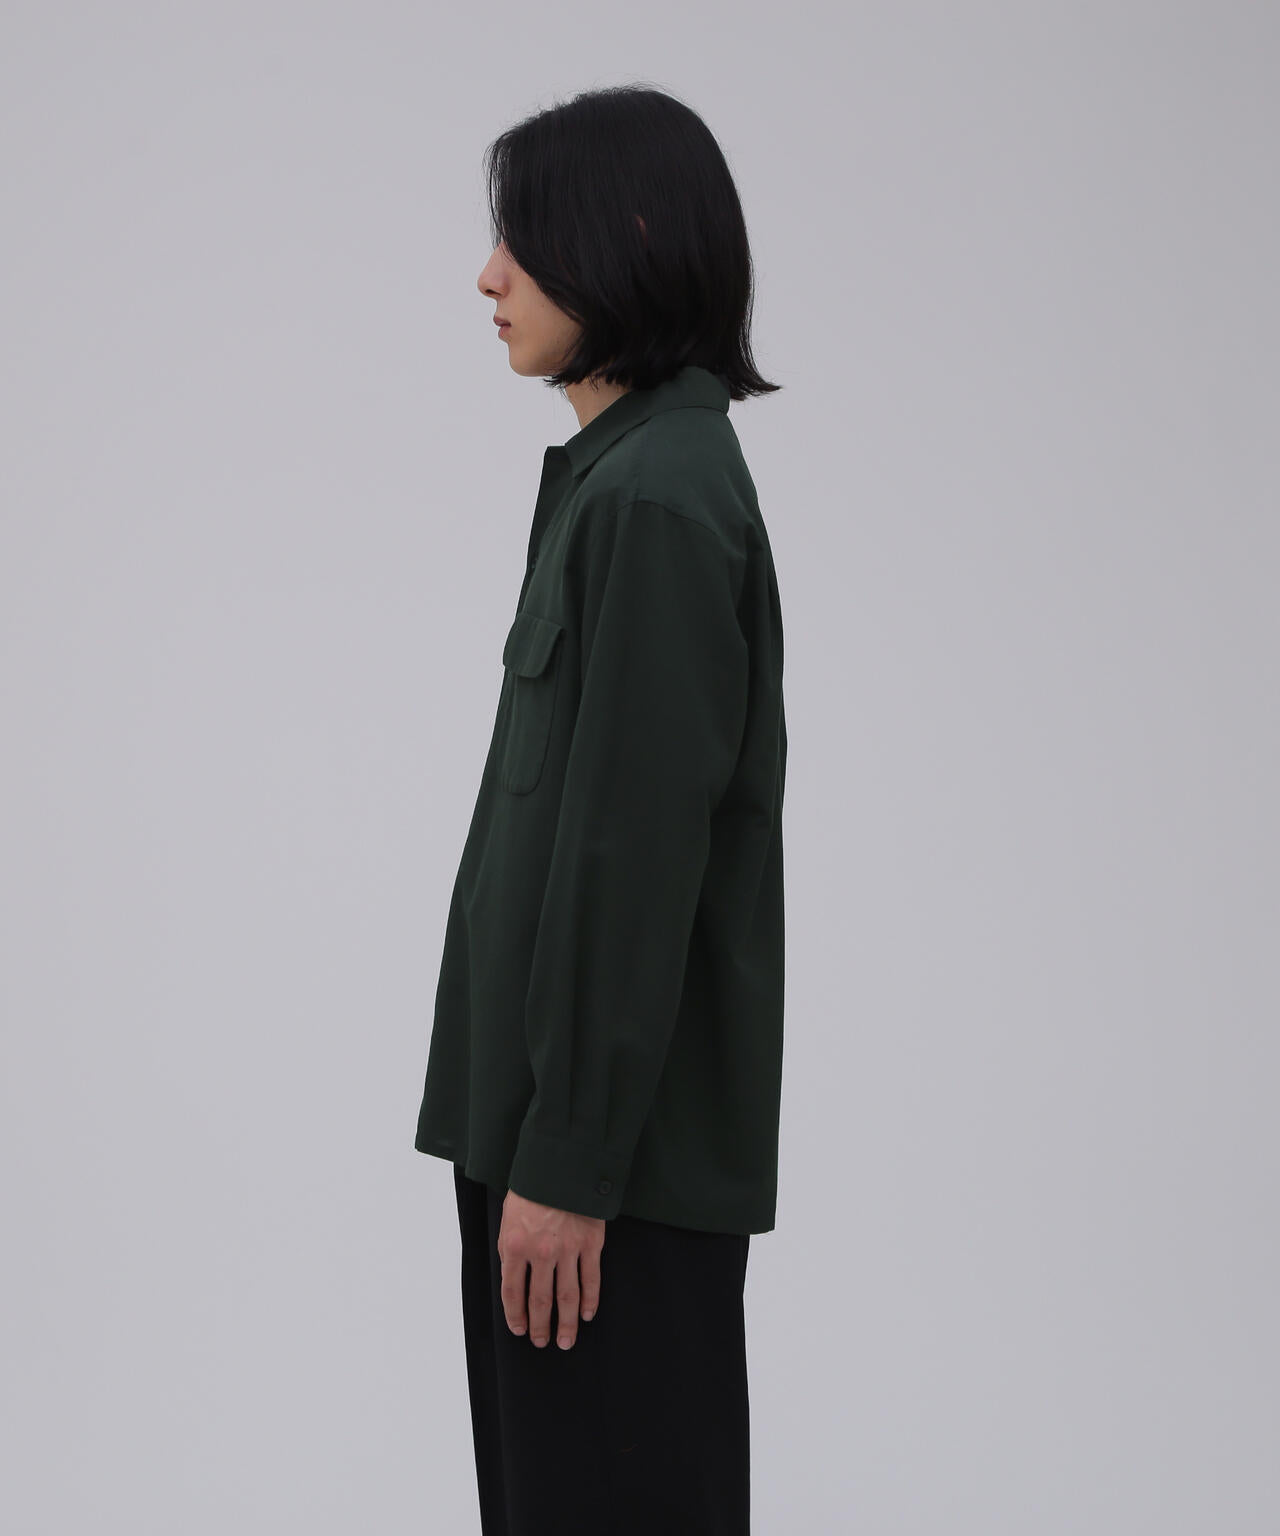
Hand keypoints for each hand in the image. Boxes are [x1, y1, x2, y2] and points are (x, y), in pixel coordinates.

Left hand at [498, 1188, 605, 1349]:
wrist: (560, 1165)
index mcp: (515, 1246)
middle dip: (541, 1326)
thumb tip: (515, 1284)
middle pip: (540, 1300)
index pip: (512, 1292)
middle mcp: (541, 1252)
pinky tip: (588, 1314)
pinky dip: (590, 1300)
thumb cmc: (530, 1191)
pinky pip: (591, 1279)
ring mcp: (569, 1249)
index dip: (515, 1316)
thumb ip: (511, 1251)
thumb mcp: (508, 1219)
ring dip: (567, 1322)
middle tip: (542, 1342)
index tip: (519, 1330)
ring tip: (566, 1340)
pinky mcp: (591, 1243)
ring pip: (567, 1296)